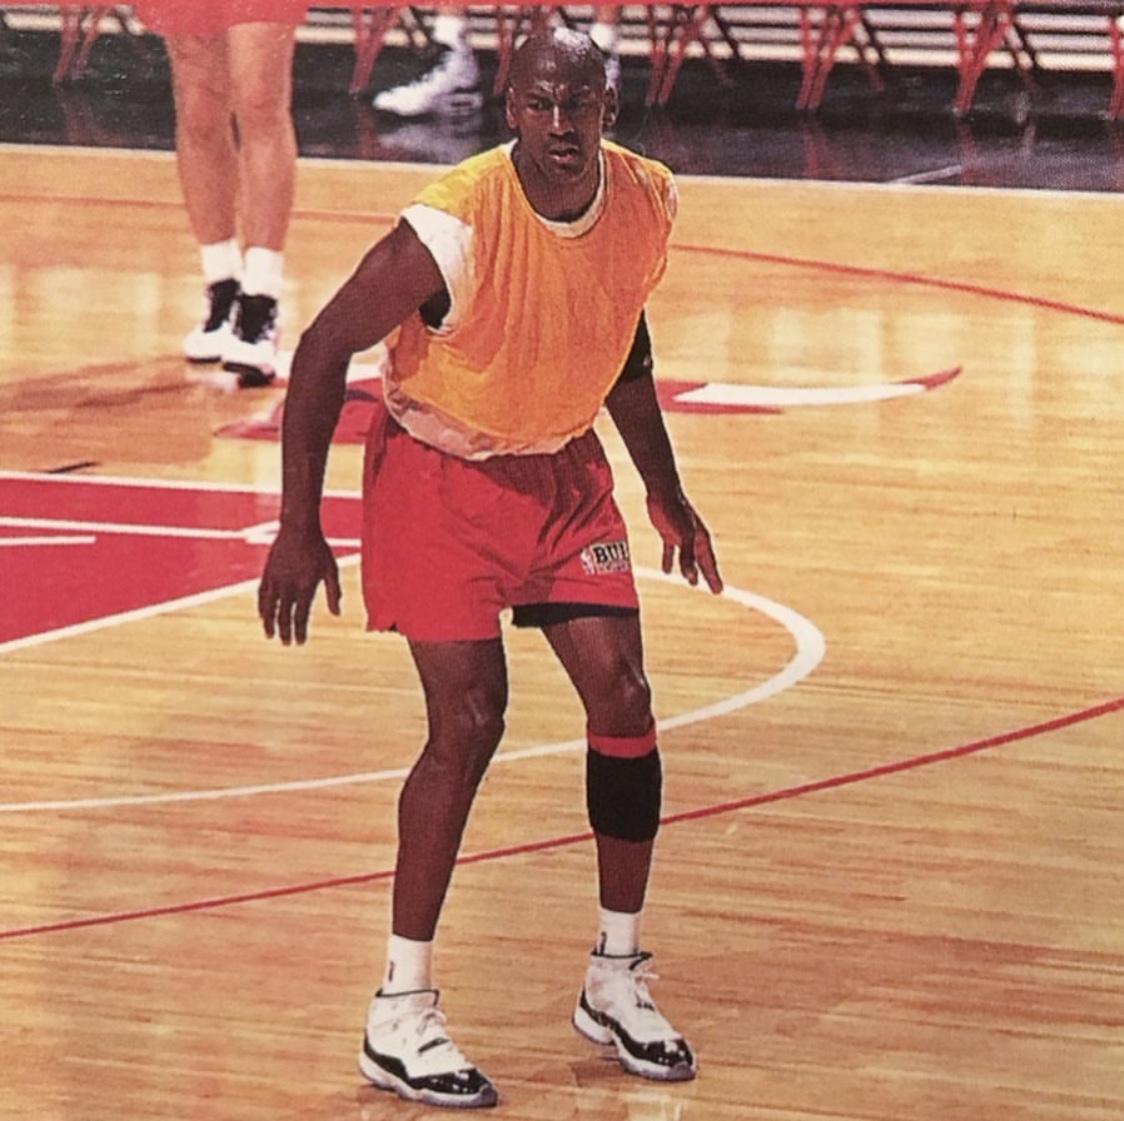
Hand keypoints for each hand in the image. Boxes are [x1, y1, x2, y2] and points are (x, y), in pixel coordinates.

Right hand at [258, 525, 341, 644]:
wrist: (299, 528)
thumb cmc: (319, 549)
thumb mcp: (331, 569)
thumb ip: (333, 592)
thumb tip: (337, 614)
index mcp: (306, 586)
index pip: (301, 615)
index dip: (300, 631)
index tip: (300, 642)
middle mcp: (288, 585)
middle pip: (284, 615)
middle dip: (285, 631)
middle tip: (287, 643)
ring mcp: (276, 579)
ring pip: (270, 607)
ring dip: (269, 623)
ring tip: (270, 635)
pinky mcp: (267, 572)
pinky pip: (262, 594)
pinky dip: (261, 606)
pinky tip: (262, 615)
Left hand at [645, 489, 722, 593]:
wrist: (663, 491)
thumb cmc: (675, 512)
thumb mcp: (683, 536)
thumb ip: (687, 558)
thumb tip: (691, 578)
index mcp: (701, 540)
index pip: (710, 564)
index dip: (714, 578)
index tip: (719, 591)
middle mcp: (694, 539)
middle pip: (703, 562)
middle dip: (708, 576)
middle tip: (715, 590)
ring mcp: (681, 536)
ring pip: (688, 558)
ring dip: (691, 570)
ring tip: (693, 583)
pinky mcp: (668, 532)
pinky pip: (671, 551)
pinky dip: (670, 561)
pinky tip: (666, 572)